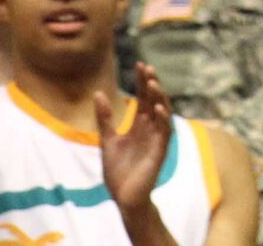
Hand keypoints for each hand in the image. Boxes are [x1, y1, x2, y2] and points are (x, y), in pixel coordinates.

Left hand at [97, 63, 175, 213]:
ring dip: (160, 98)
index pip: (143, 98)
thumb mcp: (108, 140)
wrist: (123, 198)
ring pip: (163, 113)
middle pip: (154, 101)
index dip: (142, 82)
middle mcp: (150, 129)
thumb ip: (104, 118)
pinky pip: (165, 133)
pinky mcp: (159, 152)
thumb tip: (98, 93)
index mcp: (138, 125)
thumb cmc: (118, 172)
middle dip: (152, 84)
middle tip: (147, 68)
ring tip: (153, 83)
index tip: (140, 64)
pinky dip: (163, 120)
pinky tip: (158, 108)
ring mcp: (156, 139)